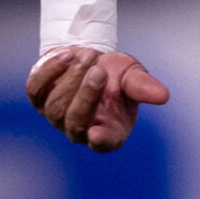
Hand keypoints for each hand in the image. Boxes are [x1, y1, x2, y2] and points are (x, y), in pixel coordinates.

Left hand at [25, 47, 169, 152]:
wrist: (89, 59)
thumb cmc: (116, 74)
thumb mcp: (133, 77)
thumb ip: (143, 87)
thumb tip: (162, 95)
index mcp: (108, 132)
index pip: (103, 143)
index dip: (100, 141)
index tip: (98, 135)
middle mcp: (79, 130)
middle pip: (75, 120)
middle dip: (86, 94)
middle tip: (99, 69)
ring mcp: (55, 117)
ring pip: (55, 105)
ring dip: (72, 77)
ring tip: (89, 55)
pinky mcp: (38, 100)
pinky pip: (37, 89)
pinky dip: (51, 71)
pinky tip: (68, 55)